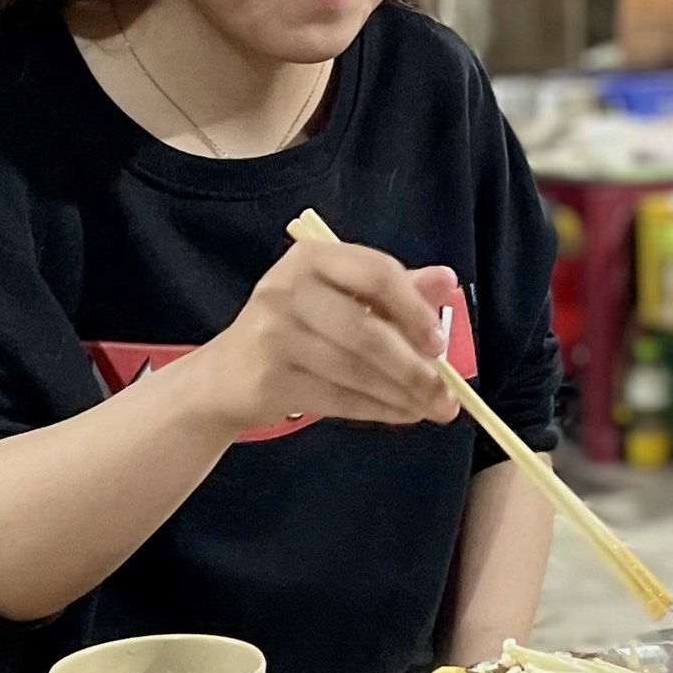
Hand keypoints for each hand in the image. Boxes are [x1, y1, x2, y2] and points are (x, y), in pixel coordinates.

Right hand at [190, 243, 462, 435]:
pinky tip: (401, 414)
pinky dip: (377, 410)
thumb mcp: (340, 298)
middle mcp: (287, 288)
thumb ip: (393, 289)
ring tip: (431, 408)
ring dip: (401, 395)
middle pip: (366, 330)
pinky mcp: (269, 378)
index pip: (376, 273)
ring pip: (355, 371)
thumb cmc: (294, 331)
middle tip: (446, 394)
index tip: (439, 343)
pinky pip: (337, 398)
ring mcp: (273, 334)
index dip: (415, 310)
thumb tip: (446, 279)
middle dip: (413, 368)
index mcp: (311, 257)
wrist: (226, 376)